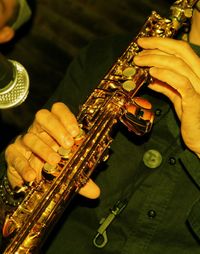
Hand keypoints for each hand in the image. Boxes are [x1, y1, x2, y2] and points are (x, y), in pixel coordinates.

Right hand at [5, 102, 99, 198]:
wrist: (32, 178)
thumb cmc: (53, 167)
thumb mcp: (69, 171)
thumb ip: (81, 179)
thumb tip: (95, 193)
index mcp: (55, 128)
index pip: (58, 111)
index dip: (67, 117)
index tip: (76, 132)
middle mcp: (39, 131)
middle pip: (43, 117)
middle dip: (56, 128)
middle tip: (68, 144)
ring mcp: (24, 141)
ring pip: (31, 137)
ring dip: (44, 149)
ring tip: (55, 162)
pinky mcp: (13, 154)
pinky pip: (16, 156)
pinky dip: (24, 166)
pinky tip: (33, 176)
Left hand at [134, 37, 199, 154]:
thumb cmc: (191, 117)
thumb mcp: (178, 98)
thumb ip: (167, 86)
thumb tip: (151, 77)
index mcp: (197, 73)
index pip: (182, 50)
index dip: (163, 42)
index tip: (144, 42)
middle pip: (181, 52)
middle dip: (158, 45)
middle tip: (139, 46)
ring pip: (179, 65)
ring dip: (156, 59)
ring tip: (139, 60)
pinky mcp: (195, 101)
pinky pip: (181, 83)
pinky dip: (166, 75)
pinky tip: (152, 72)